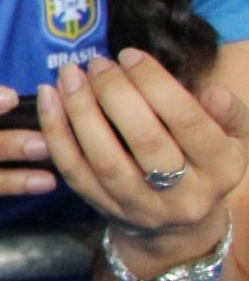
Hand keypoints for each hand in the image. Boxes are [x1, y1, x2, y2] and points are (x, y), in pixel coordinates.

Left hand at [41, 49, 248, 262]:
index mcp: (221, 168)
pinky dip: (57, 133)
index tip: (129, 55)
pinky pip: (74, 170)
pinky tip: (50, 99)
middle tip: (97, 64)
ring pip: (104, 159)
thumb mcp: (231, 139)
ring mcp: (140, 205)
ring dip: (80, 112)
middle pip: (144, 141)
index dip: (156, 84)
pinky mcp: (104, 209)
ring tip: (69, 76)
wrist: (176, 225)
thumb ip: (228, 114)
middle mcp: (183, 194)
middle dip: (115, 95)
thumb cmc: (202, 164)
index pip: (187, 121)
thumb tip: (213, 93)